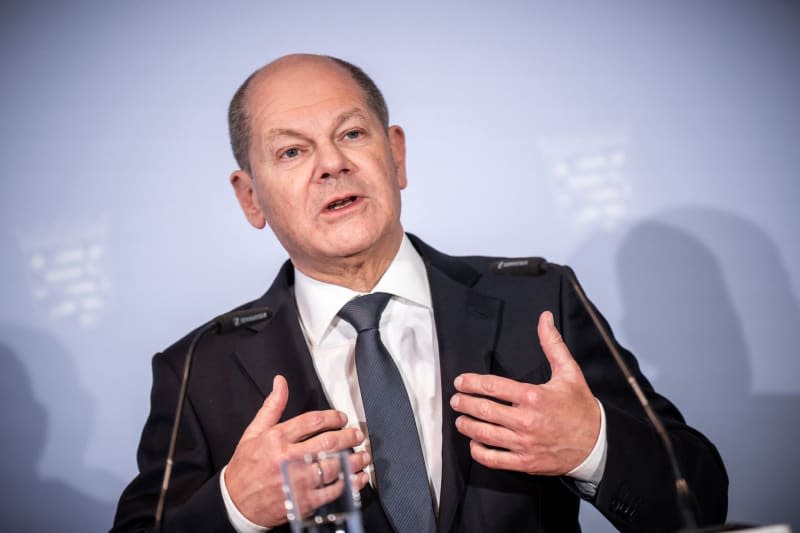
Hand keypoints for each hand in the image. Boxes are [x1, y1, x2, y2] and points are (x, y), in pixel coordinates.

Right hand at [225, 375, 370, 526]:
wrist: (235, 504)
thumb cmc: (245, 467)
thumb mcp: (253, 432)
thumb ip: (272, 406)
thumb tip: (280, 382)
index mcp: (276, 439)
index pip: (313, 421)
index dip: (333, 417)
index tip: (342, 418)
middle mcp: (288, 459)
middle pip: (328, 443)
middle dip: (349, 437)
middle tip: (357, 434)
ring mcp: (297, 481)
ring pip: (334, 467)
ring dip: (354, 460)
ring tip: (363, 454)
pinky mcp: (303, 501)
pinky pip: (332, 491)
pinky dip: (350, 484)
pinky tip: (358, 477)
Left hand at [450, 311, 599, 475]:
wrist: (597, 443)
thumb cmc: (580, 407)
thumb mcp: (569, 372)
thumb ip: (552, 344)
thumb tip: (544, 318)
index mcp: (533, 396)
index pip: (492, 386)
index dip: (471, 383)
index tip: (460, 382)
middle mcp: (526, 421)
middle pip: (483, 410)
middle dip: (464, 403)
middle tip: (455, 399)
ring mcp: (524, 443)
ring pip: (484, 435)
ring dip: (467, 426)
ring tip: (460, 419)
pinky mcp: (525, 462)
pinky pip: (494, 459)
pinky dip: (479, 451)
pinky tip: (474, 443)